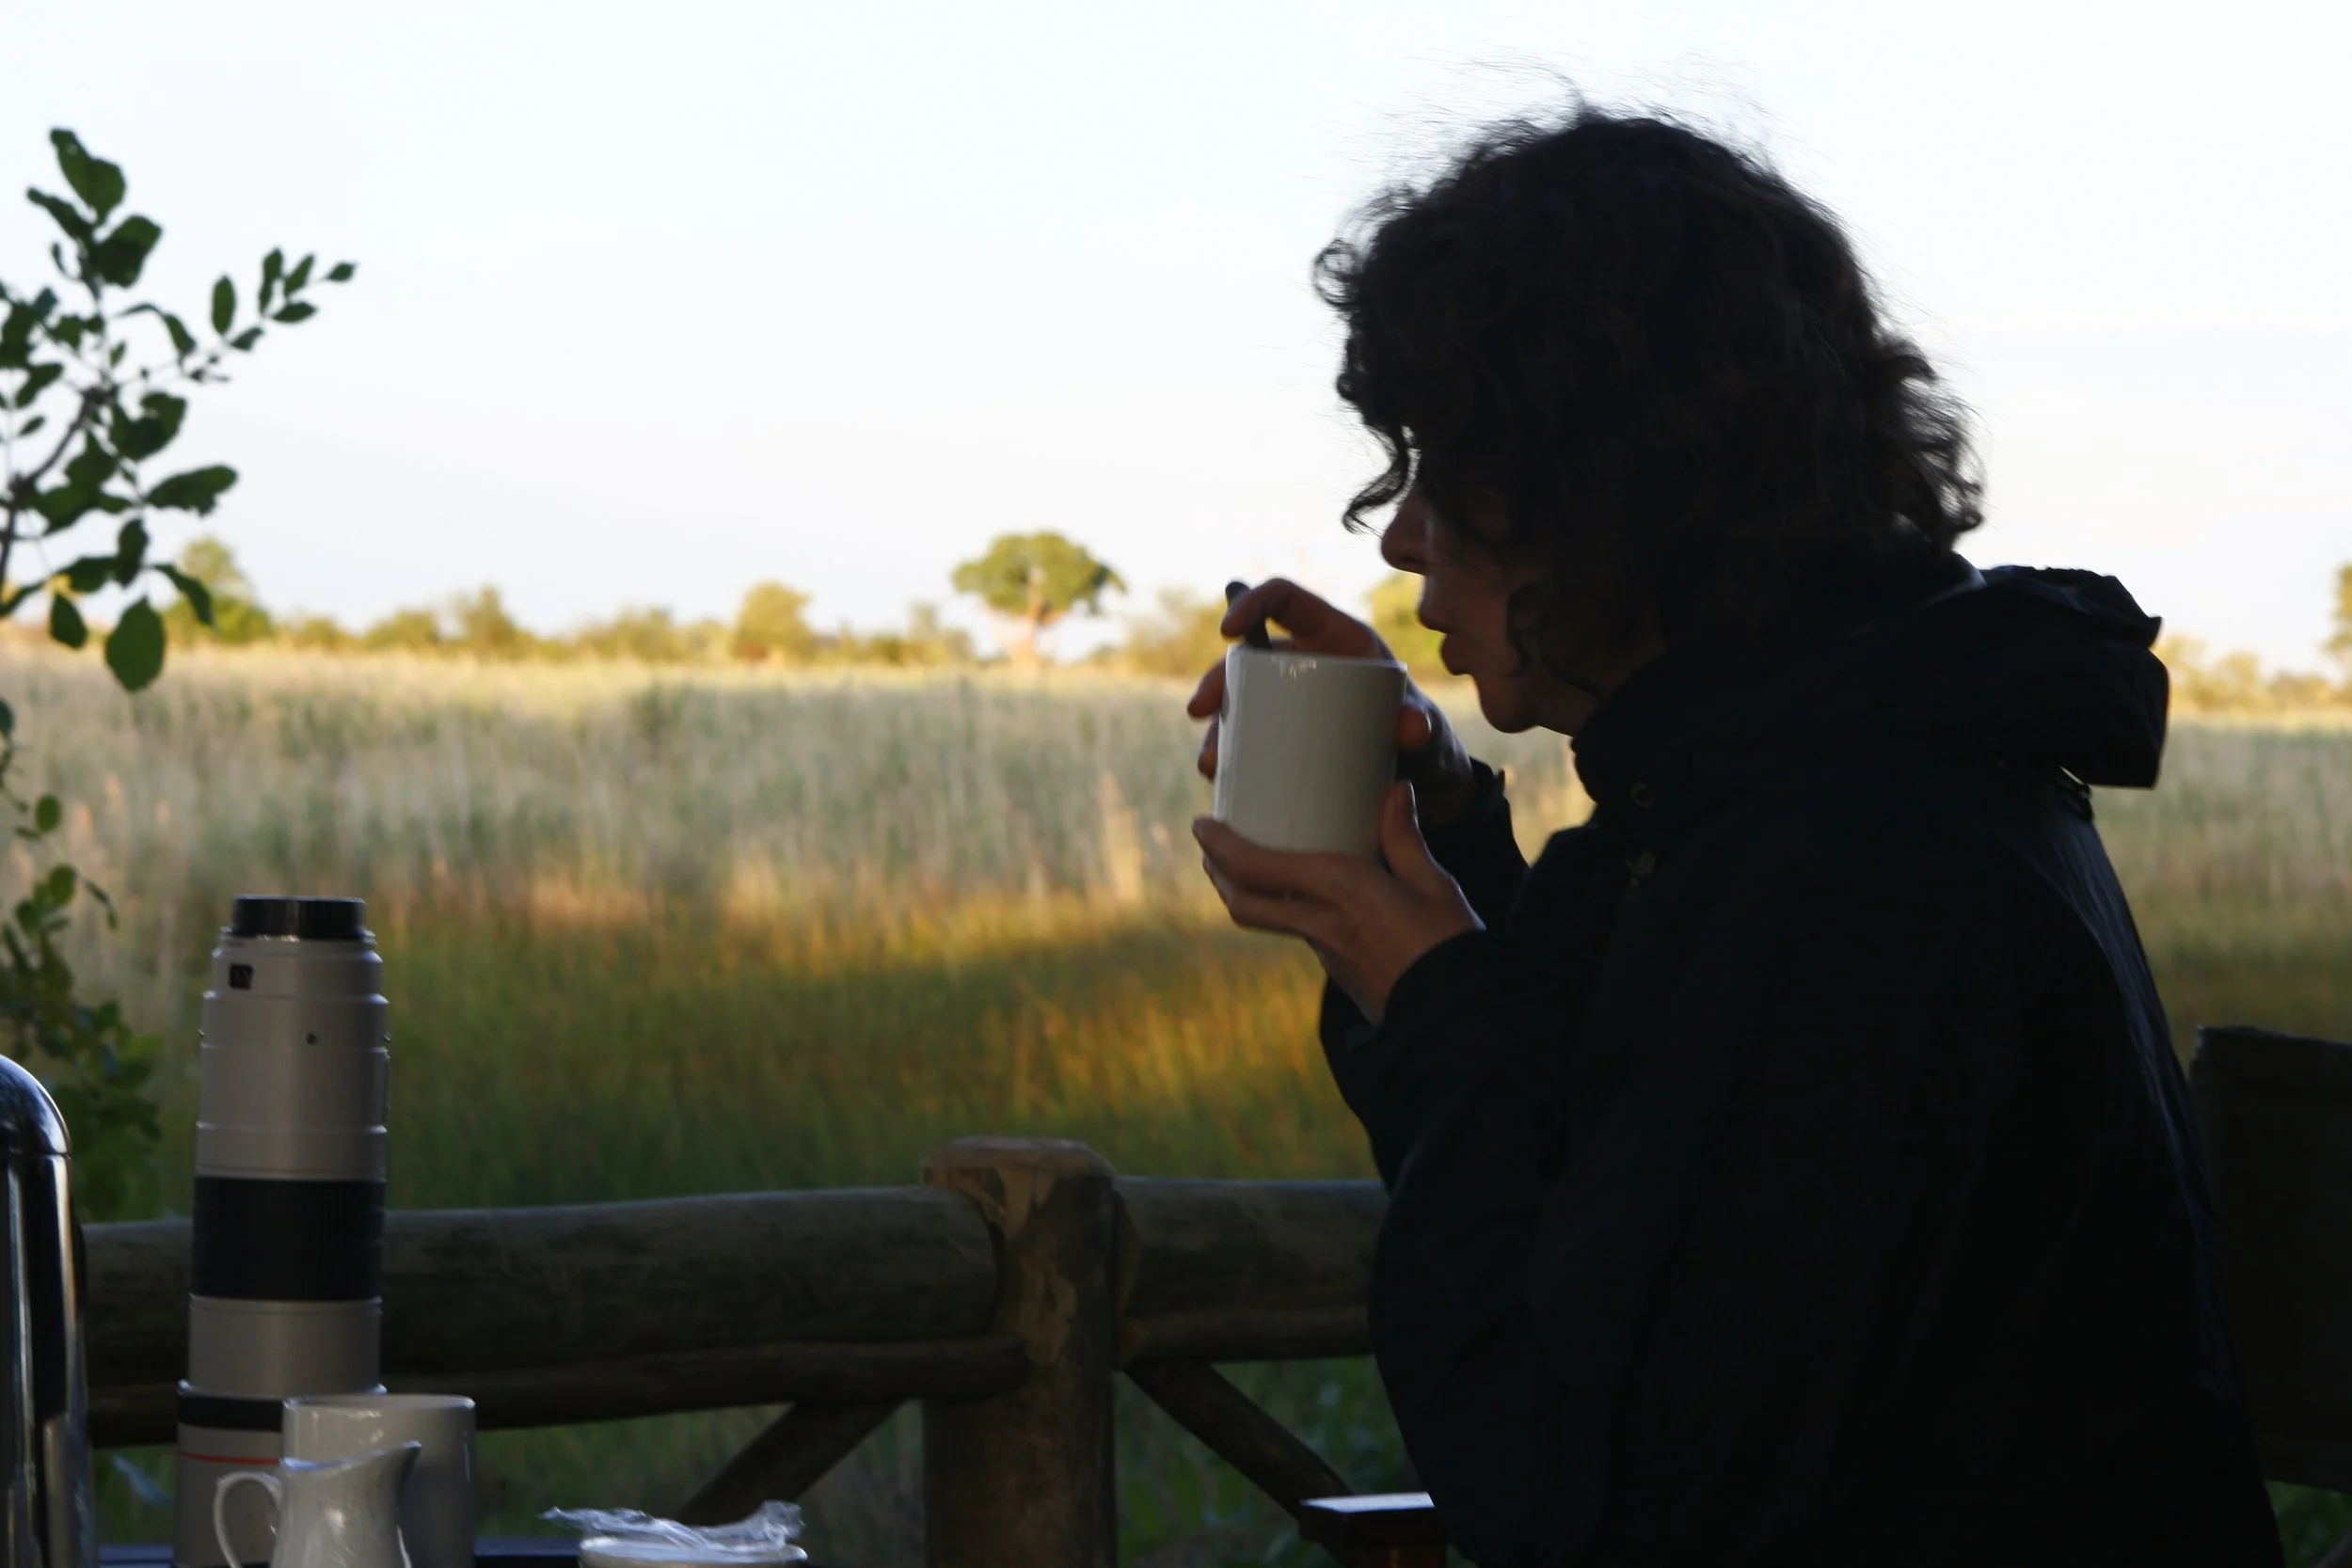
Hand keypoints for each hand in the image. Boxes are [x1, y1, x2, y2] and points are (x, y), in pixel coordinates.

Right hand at [1185, 578, 1478, 828]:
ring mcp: (1290, 705)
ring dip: (1217, 729)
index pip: (1285, 600)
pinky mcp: (1282, 741)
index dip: (1252, 603)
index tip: (1227, 630)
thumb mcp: (1426, 732)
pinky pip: (1246, 741)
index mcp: (1336, 638)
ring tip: (1211, 764)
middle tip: (1201, 712)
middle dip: (1217, 681)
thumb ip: (1422, 726)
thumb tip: (1411, 727)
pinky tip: (1217, 779)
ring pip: (1240, 704)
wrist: (1422, 786)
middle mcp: (1307, 665)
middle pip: (1249, 658)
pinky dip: (1228, 757)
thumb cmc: (1424, 742)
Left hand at [1194, 782, 1480, 1023]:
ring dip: (1242, 891)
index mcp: (1341, 889)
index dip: (1221, 846)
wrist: (1456, 1018)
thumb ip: (1405, 838)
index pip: (1258, 868)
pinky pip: (1295, 931)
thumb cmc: (1451, 945)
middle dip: (1218, 871)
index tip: (1201, 825)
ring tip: (1239, 866)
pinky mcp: (1335, 970)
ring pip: (1264, 919)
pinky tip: (1294, 895)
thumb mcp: (1434, 884)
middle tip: (1208, 844)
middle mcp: (1321, 921)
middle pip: (1244, 900)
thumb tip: (1395, 790)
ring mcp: (1324, 951)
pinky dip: (1279, 908)